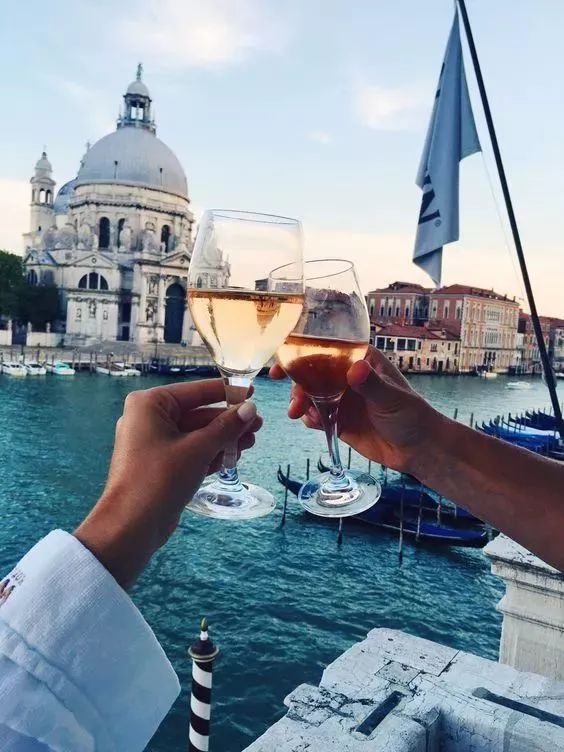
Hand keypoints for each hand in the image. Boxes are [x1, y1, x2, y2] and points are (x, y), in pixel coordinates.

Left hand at [75, 379, 261, 587]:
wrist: (131, 526)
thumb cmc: (160, 478)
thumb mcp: (198, 449)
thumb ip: (226, 426)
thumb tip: (251, 408)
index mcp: (150, 404)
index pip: (196, 391)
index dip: (226, 392)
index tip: (251, 391)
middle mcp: (149, 418)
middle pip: (198, 413)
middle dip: (228, 421)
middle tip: (258, 425)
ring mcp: (153, 443)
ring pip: (196, 434)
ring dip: (224, 438)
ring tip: (252, 442)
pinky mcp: (160, 464)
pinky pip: (190, 451)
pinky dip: (211, 453)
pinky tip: (235, 456)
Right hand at [270, 345, 442, 474]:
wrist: (418, 450)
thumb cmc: (411, 416)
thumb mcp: (391, 398)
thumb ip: (370, 384)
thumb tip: (355, 369)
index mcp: (360, 360)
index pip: (326, 349)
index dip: (301, 352)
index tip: (283, 362)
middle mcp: (347, 376)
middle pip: (312, 372)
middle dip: (297, 384)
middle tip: (294, 401)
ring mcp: (341, 398)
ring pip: (310, 394)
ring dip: (300, 402)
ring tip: (299, 415)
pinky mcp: (338, 420)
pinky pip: (316, 415)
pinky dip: (309, 418)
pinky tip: (314, 424)